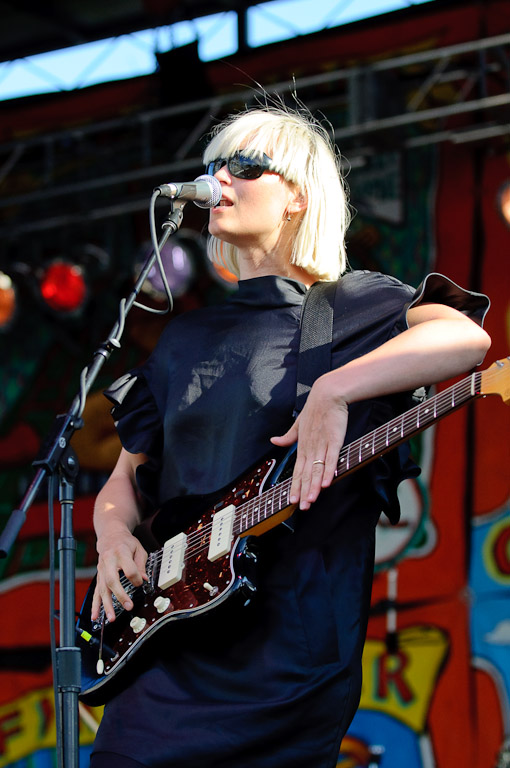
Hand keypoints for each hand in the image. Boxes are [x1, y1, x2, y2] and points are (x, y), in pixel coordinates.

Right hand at [91, 526, 147, 622]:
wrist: (110, 536)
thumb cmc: (126, 542)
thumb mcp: (138, 548)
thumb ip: (141, 564)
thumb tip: (144, 579)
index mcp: (121, 552)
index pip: (129, 569)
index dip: (137, 578)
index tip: (140, 582)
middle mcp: (109, 561)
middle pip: (112, 580)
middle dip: (120, 595)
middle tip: (128, 606)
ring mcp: (101, 569)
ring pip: (102, 589)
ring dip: (106, 605)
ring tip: (111, 618)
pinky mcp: (99, 576)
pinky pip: (96, 592)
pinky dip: (95, 605)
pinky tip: (95, 616)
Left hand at [271, 374, 348, 509]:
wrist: (327, 394)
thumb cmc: (314, 409)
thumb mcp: (298, 424)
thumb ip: (288, 436)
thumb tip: (273, 441)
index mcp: (302, 446)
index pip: (297, 471)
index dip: (295, 486)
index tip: (292, 500)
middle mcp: (310, 448)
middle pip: (306, 474)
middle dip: (303, 492)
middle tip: (302, 508)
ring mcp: (322, 444)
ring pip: (317, 470)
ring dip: (314, 486)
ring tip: (311, 500)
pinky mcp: (334, 440)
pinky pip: (331, 458)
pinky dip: (328, 471)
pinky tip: (327, 483)